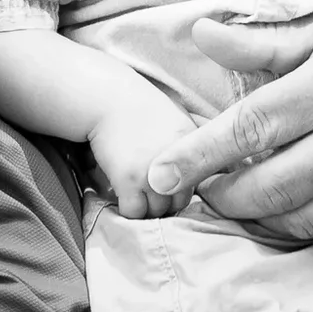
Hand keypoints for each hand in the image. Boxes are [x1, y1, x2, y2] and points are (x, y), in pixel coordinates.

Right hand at [88, 90, 198, 218]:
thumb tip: (203, 167)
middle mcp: (177, 161)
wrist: (108, 99)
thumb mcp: (177, 120)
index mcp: (193, 145)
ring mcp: (153, 173)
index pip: (194, 184)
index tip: (165, 185)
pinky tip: (122, 196)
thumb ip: (191, 144)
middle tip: (148, 193)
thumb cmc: (138, 107)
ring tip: (135, 194)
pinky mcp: (129, 180)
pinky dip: (128, 210)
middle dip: (163, 201)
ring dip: (145, 207)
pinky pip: (134, 212)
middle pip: (176, 202)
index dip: (178, 188)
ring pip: (155, 211)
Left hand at [145, 5, 312, 246]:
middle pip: (267, 189)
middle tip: (201, 192)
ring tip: (240, 202)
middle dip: (221, 199)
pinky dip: (306, 229)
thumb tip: (200, 33)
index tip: (158, 175)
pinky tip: (291, 212)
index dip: (196, 156)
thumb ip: (268, 43)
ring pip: (301, 222)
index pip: (249, 126)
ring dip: (258, 220)